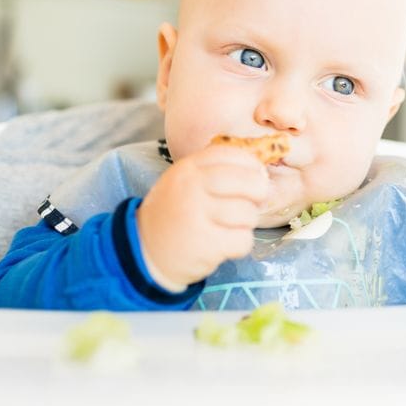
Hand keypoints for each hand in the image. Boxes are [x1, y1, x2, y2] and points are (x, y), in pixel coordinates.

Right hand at [135, 144, 270, 290]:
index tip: (256, 176)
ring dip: (246, 223)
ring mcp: (197, 215)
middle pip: (249, 182)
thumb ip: (214, 172)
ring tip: (229, 227)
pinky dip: (240, 245)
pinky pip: (243, 240)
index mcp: (188, 168)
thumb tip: (260, 173)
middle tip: (252, 203)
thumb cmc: (173, 214)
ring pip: (248, 214)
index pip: (233, 155)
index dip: (252, 165)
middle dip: (259, 193)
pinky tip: (224, 245)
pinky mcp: (205, 243)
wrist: (145, 251)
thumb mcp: (184, 182)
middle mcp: (192, 187)